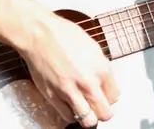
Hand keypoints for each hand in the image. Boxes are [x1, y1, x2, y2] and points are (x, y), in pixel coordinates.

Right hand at [18, 13, 118, 127]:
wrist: (38, 34)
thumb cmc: (62, 34)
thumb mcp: (92, 46)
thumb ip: (100, 66)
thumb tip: (104, 80)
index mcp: (100, 68)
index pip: (114, 95)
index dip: (110, 96)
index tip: (106, 95)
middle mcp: (87, 82)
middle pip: (105, 113)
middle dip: (104, 111)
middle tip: (100, 107)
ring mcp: (70, 91)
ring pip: (88, 120)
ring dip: (89, 117)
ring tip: (87, 109)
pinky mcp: (53, 96)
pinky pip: (68, 116)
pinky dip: (72, 114)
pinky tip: (71, 105)